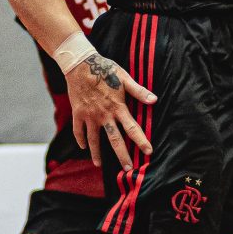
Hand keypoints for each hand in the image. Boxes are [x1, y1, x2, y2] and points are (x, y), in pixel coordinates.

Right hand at [67, 53, 155, 170]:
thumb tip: (154, 100)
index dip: (141, 141)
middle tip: (128, 169)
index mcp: (118, 107)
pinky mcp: (78, 113)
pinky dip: (80, 139)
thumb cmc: (105, 69)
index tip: (148, 152)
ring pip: (94, 139)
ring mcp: (89, 116)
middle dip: (122, 155)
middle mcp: (104, 115)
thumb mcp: (124, 78)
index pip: (132, 128)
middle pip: (115, 140)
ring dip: (97, 153)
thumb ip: (139, 91)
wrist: (80, 64)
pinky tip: (83, 147)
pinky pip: (78, 130)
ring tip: (99, 165)